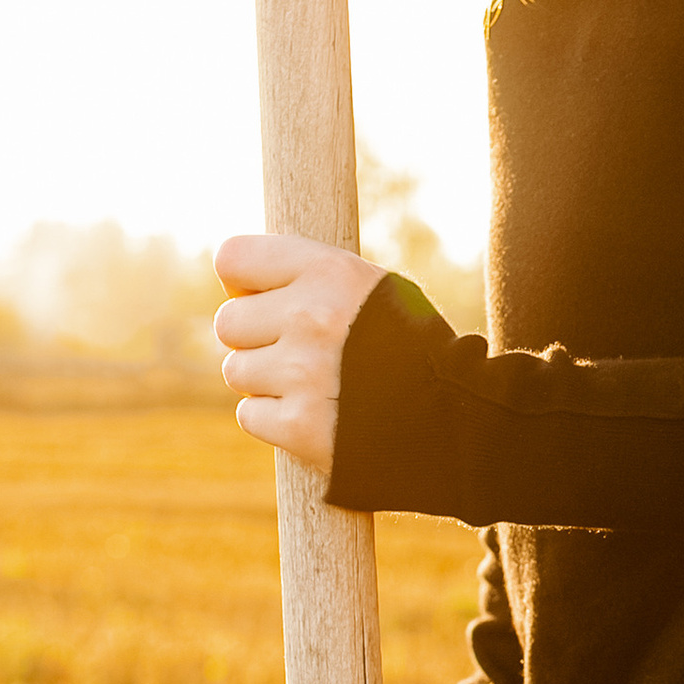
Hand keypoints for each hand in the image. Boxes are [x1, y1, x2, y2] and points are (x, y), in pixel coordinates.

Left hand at [213, 232, 385, 473]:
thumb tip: (236, 290)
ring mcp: (302, 374)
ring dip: (266, 382)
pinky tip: (316, 415)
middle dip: (256, 339)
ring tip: (316, 385)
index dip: (244, 283)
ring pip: (237, 371)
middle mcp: (311, 317)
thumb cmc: (408, 348)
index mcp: (329, 271)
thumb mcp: (370, 289)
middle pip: (228, 323)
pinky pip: (250, 415)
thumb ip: (308, 280)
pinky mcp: (298, 426)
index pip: (232, 258)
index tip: (263, 299)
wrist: (454, 419)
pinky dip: (275, 420)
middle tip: (299, 353)